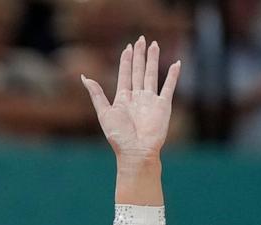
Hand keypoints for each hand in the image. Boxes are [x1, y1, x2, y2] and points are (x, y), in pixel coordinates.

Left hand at [81, 36, 180, 160]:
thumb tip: (84, 77)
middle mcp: (137, 97)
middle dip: (139, 55)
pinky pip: (169, 87)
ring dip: (153, 60)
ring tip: (154, 44)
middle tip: (141, 39)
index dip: (126, 60)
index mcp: (122, 98)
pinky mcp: (163, 105)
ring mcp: (150, 100)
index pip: (125, 74)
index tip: (128, 47)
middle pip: (138, 71)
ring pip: (152, 74)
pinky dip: (173, 75)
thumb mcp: (104, 112)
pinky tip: (176, 63)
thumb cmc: (118, 135)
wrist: (136, 150)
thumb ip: (96, 94)